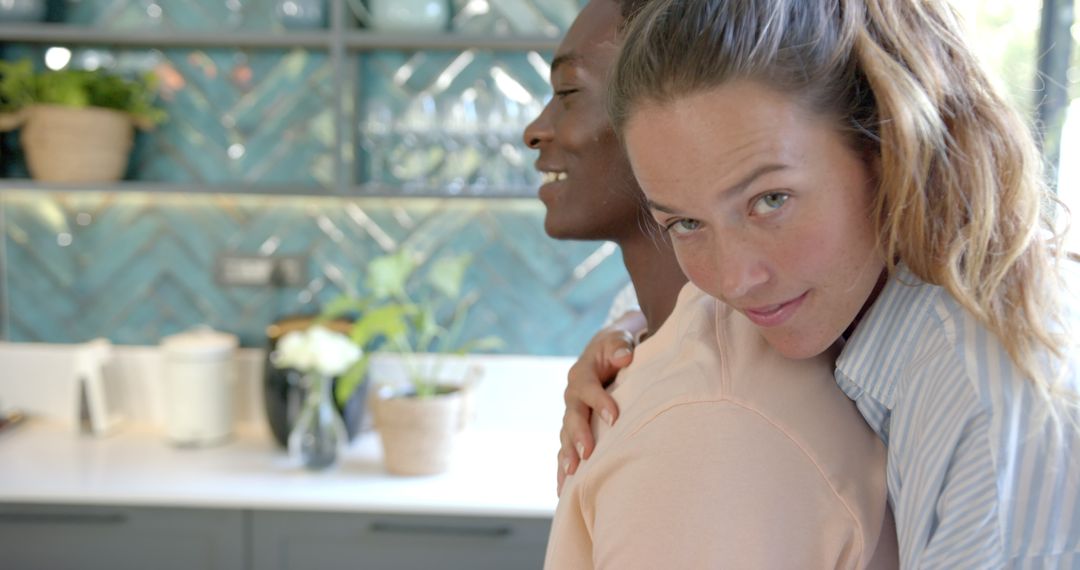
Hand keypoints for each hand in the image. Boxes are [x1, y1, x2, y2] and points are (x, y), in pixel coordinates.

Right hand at [557, 311, 644, 495]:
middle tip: (586, 453)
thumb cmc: (616, 346)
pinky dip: (562, 468)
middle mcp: (572, 396)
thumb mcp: (619, 339)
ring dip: (567, 455)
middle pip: (572, 417)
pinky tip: (561, 489)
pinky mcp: (574, 428)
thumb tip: (624, 357)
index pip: (588, 389)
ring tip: (570, 475)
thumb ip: (620, 346)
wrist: (604, 353)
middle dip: (577, 436)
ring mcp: (572, 413)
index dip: (600, 402)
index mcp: (582, 374)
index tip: (614, 418)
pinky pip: (565, 449)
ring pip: (565, 436)